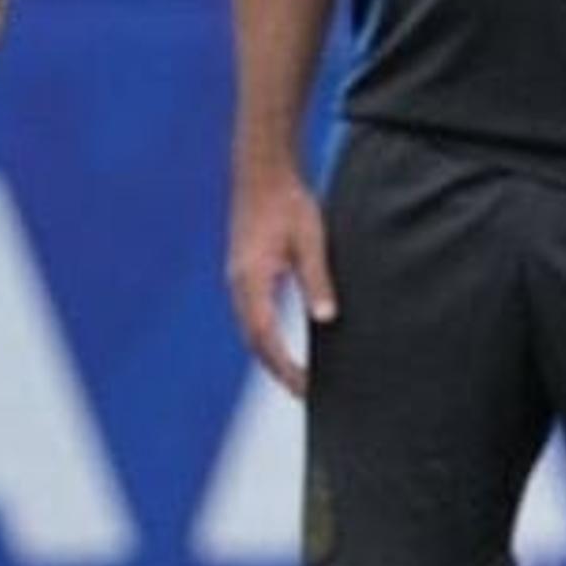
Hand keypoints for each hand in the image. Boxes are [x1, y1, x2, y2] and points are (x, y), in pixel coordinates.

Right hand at [228, 165, 335, 396]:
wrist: (263, 170)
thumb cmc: (289, 202)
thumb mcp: (311, 240)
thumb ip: (317, 280)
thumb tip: (326, 319)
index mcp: (252, 280)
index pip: (264, 337)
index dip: (285, 366)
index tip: (306, 389)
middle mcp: (239, 285)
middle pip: (255, 341)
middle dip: (278, 370)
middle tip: (306, 395)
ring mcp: (239, 280)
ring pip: (252, 330)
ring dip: (271, 356)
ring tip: (299, 380)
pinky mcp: (245, 274)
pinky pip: (253, 315)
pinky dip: (267, 338)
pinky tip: (286, 347)